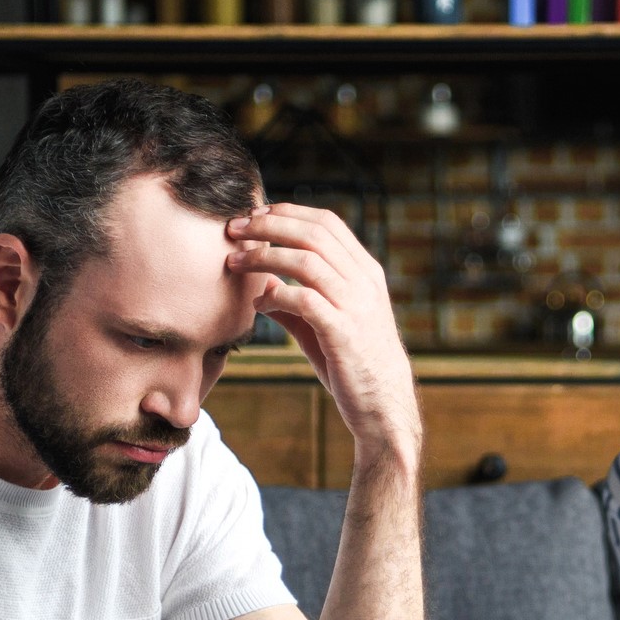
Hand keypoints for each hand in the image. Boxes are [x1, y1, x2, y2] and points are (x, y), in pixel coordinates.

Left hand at [226, 203, 420, 462]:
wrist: (385, 406)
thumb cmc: (354, 364)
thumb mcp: (328, 325)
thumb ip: (298, 301)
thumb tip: (263, 284)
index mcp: (365, 271)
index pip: (326, 223)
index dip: (288, 212)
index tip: (256, 216)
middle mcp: (364, 282)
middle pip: (312, 233)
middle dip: (268, 225)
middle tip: (235, 229)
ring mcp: (356, 305)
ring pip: (305, 260)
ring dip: (264, 256)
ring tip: (235, 262)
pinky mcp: (343, 332)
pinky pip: (303, 300)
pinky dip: (275, 297)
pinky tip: (258, 305)